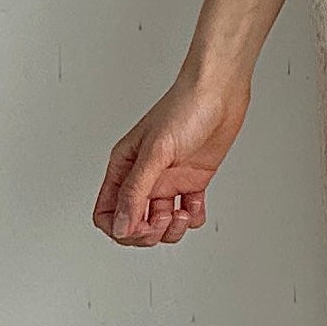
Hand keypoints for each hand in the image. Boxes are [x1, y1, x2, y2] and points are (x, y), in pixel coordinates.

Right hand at [92, 69, 248, 246]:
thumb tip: (121, 225)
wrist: (219, 93)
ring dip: (172, 228)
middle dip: (148, 232)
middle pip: (133, 224)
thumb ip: (136, 191)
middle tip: (165, 219)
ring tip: (183, 211)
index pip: (107, 212)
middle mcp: (144, 177)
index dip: (121, 228)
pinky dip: (193, 216)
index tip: (141, 225)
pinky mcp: (192, 181)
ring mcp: (168, 180)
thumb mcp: (155, 152)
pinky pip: (188, 213)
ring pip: (161, 224)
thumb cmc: (184, 108)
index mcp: (124, 167)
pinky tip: (196, 202)